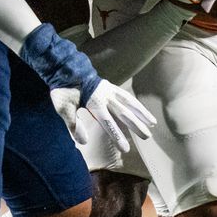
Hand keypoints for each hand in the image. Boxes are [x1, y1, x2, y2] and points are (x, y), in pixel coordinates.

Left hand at [20, 24, 154, 149]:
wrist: (65, 68)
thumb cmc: (63, 89)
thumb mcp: (63, 108)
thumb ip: (74, 125)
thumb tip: (83, 141)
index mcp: (95, 104)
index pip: (108, 123)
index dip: (117, 136)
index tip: (126, 149)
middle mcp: (106, 97)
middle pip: (124, 114)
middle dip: (137, 126)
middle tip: (148, 137)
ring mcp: (110, 91)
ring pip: (130, 103)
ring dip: (142, 113)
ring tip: (153, 123)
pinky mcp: (110, 86)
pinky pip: (126, 96)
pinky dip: (135, 103)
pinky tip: (140, 109)